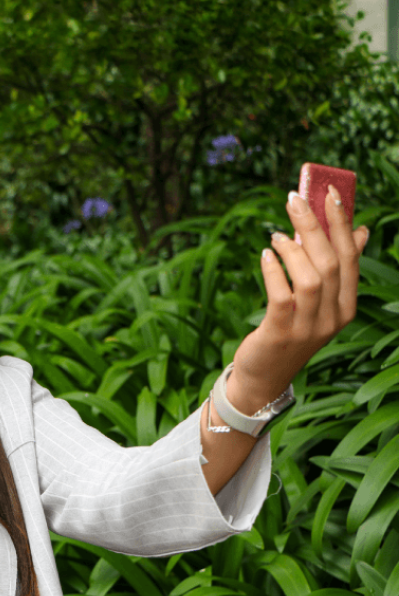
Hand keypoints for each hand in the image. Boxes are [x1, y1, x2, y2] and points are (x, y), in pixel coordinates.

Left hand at [228, 185, 369, 408]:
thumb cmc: (288, 331)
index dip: (342, 224)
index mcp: (346, 306)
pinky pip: (282, 296)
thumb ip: (335, 270)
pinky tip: (265, 255)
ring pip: (311, 278)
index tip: (331, 193)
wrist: (263, 376)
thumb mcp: (317, 303)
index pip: (350, 258)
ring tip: (276, 235)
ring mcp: (309, 327)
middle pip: (331, 263)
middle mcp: (333, 317)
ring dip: (293, 249)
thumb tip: (359, 231)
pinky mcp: (281, 332)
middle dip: (315, 227)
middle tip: (294, 199)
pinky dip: (274, 271)